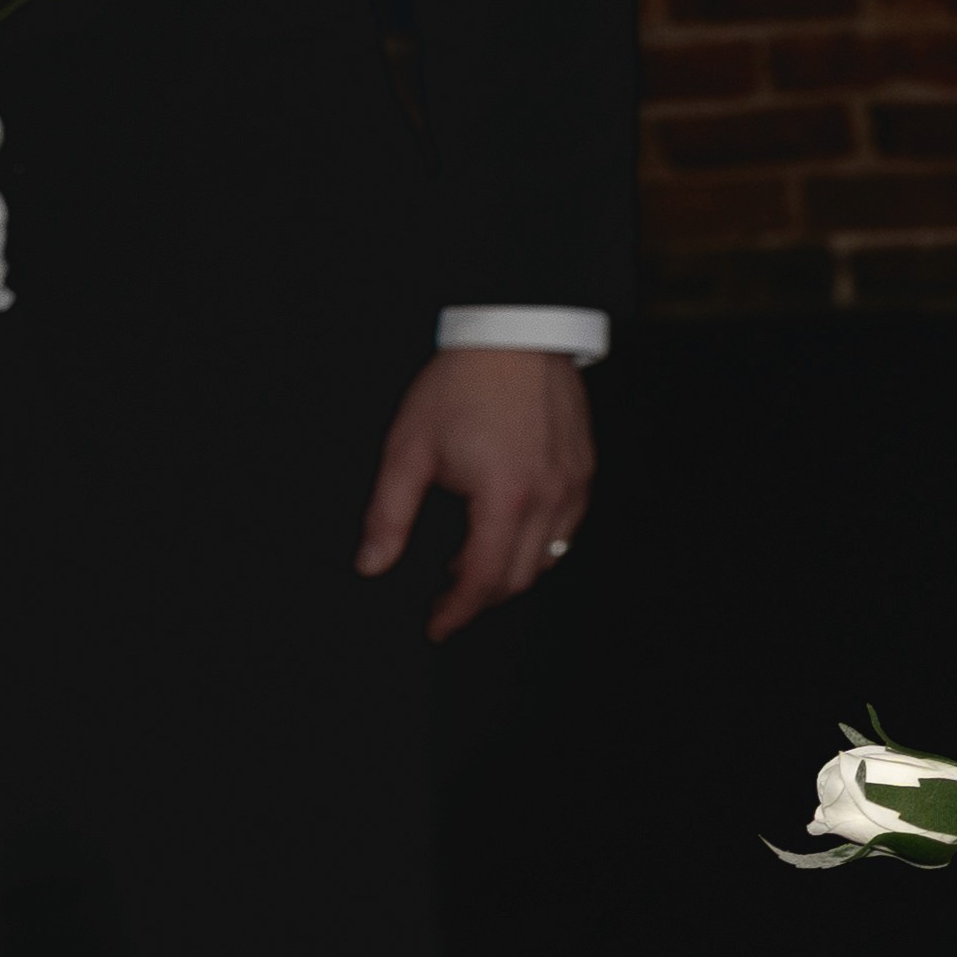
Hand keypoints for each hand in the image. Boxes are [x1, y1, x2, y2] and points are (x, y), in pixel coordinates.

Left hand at [361, 347, 596, 637]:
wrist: (515, 331)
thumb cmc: (461, 384)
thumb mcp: (408, 449)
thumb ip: (389, 515)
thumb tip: (372, 565)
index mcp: (504, 497)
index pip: (485, 579)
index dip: (457, 611)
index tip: (436, 625)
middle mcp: (549, 497)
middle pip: (521, 577)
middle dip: (482, 596)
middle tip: (447, 596)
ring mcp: (574, 483)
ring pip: (549, 556)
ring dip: (511, 570)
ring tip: (474, 561)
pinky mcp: (584, 469)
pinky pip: (566, 527)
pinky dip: (538, 543)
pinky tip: (508, 527)